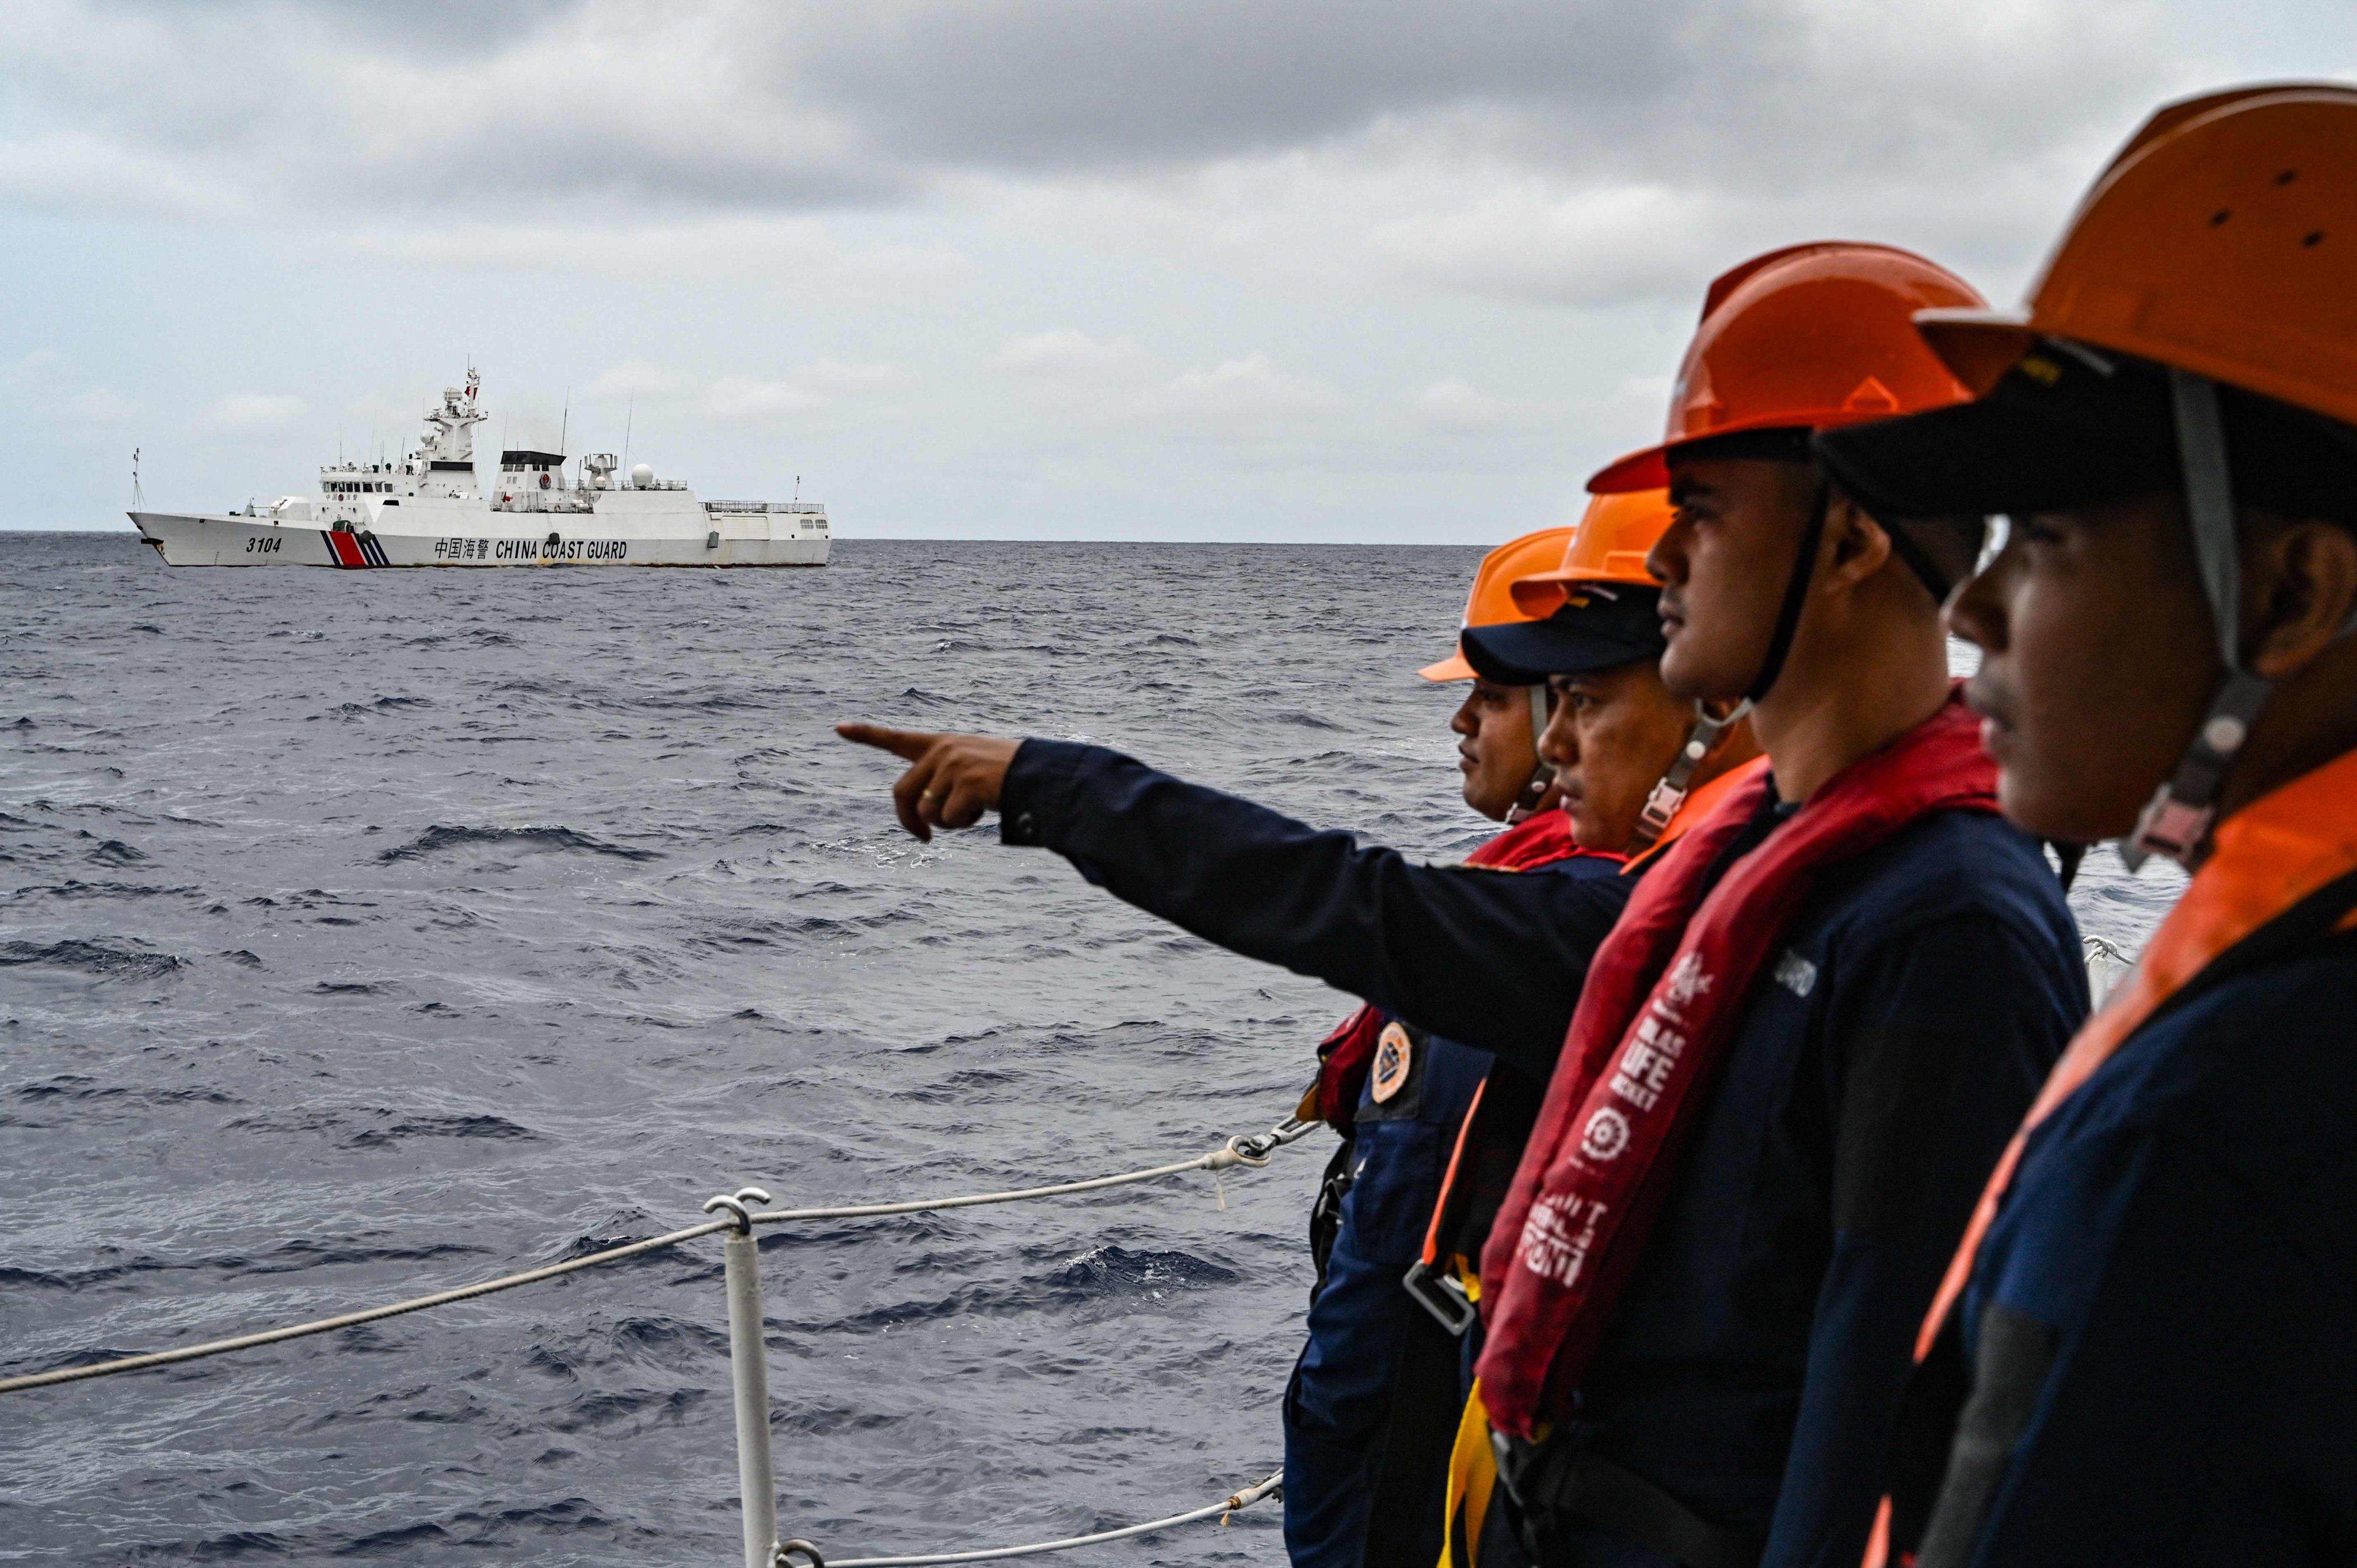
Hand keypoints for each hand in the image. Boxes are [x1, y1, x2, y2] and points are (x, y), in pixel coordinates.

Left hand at [835, 722, 1020, 841]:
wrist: (1041, 774)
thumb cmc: (1009, 777)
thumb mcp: (971, 771)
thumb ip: (941, 784)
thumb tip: (919, 821)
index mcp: (942, 744)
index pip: (897, 739)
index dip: (866, 734)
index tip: (838, 727)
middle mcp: (942, 751)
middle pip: (902, 793)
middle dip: (909, 821)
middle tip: (924, 839)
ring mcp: (952, 766)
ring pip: (927, 811)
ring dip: (948, 823)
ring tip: (976, 809)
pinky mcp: (964, 783)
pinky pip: (948, 819)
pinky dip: (964, 823)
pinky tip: (985, 808)